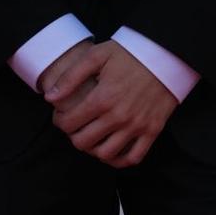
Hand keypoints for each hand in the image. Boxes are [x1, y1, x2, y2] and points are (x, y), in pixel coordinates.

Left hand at [38, 40, 176, 168]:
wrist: (165, 56)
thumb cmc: (129, 54)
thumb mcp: (96, 56)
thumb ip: (70, 77)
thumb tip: (50, 98)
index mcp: (102, 98)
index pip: (69, 123)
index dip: (59, 121)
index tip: (60, 115)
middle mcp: (119, 117)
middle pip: (83, 142)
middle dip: (73, 136)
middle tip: (74, 127)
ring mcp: (137, 126)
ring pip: (106, 154)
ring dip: (92, 149)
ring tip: (91, 138)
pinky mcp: (152, 131)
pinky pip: (133, 158)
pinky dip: (119, 160)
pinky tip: (111, 151)